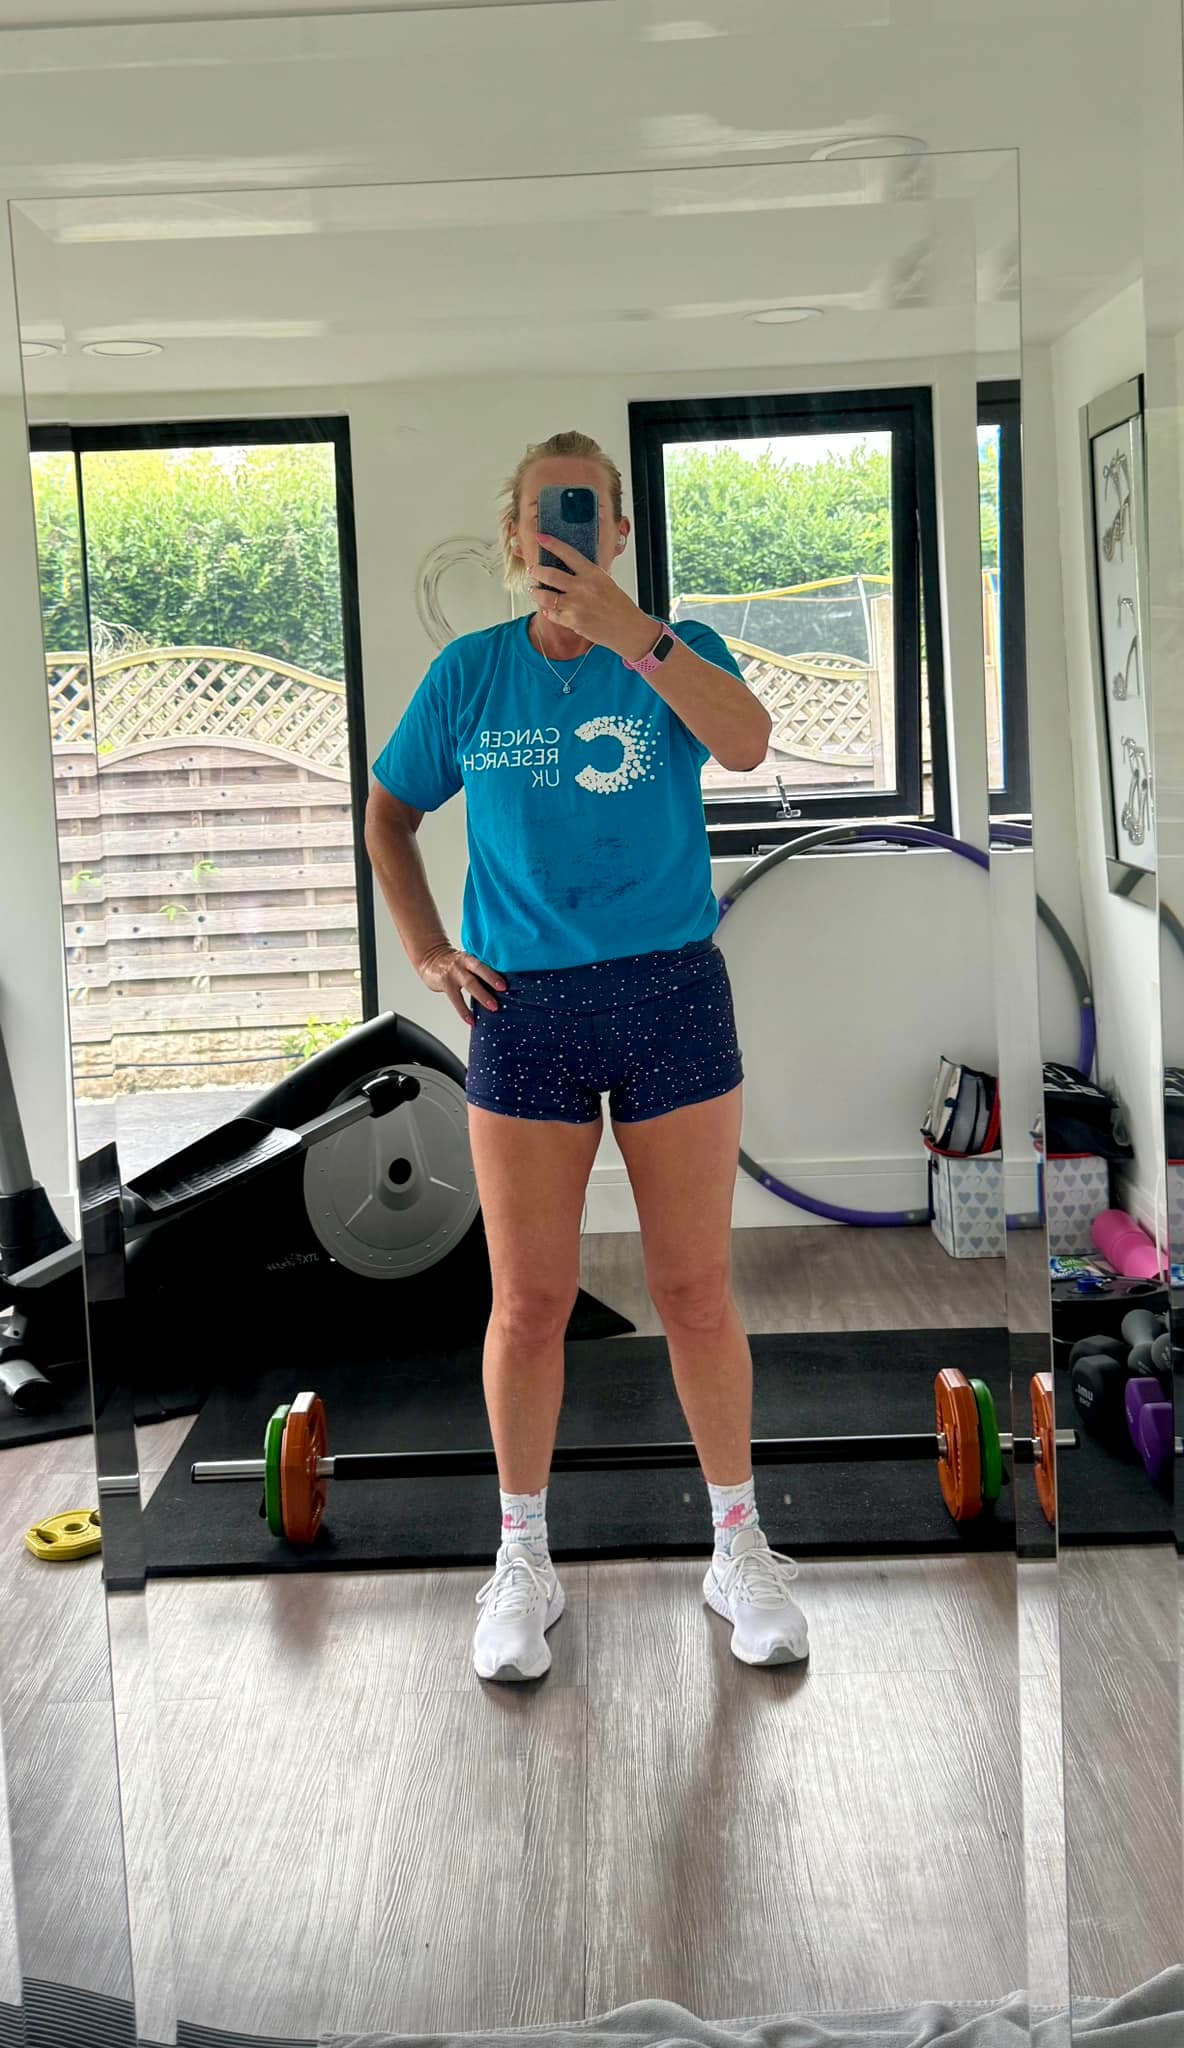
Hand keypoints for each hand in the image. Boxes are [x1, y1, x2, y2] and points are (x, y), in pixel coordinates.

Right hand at [419, 945, 505, 1027]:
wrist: (430, 960)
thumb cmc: (453, 963)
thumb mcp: (467, 961)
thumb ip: (480, 969)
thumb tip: (501, 984)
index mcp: (470, 957)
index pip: (485, 962)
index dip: (495, 971)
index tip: (506, 981)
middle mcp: (463, 963)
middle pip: (479, 969)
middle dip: (491, 980)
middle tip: (503, 990)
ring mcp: (453, 972)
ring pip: (469, 983)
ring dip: (482, 996)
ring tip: (492, 1007)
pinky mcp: (445, 983)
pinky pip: (455, 999)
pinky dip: (463, 1011)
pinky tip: (470, 1020)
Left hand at [534, 535, 658, 661]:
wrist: (627, 628)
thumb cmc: (619, 605)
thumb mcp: (605, 581)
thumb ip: (586, 574)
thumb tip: (568, 568)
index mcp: (592, 573)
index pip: (568, 553)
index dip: (551, 544)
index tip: (540, 537)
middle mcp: (582, 588)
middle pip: (550, 574)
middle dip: (536, 570)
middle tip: (533, 569)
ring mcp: (575, 605)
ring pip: (545, 596)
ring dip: (535, 592)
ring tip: (533, 589)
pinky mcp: (572, 621)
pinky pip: (552, 614)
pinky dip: (547, 610)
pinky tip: (547, 608)